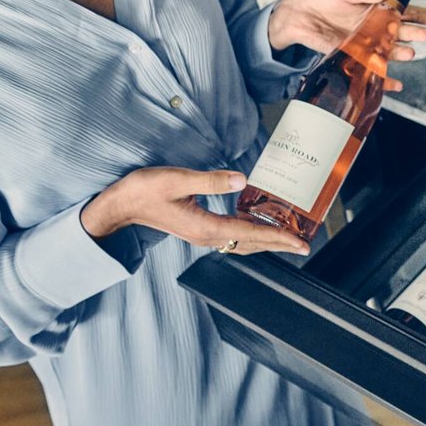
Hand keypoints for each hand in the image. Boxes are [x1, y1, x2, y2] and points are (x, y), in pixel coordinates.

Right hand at [80, 167, 308, 255]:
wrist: (121, 205)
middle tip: (304, 245)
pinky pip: (232, 237)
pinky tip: (258, 228)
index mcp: (205, 227)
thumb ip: (211, 180)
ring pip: (243, 243)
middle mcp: (207, 235)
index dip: (279, 238)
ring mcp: (202, 234)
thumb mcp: (177, 179)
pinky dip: (251, 236)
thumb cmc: (145, 190)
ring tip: (288, 239)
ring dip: (267, 242)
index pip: (251, 233)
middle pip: (251, 243)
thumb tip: (243, 180)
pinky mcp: (199, 228)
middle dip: (279, 244)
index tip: (300, 243)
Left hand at [267, 0, 425, 90]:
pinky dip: (383, 79)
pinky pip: (370, 69)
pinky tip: (395, 85)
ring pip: (390, 51)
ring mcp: (365, 42)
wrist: (295, 12)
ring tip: (409, 53)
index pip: (412, 11)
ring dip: (401, 54)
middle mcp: (377, 26)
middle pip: (404, 33)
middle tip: (424, 36)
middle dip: (416, 35)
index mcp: (380, 7)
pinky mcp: (351, 55)